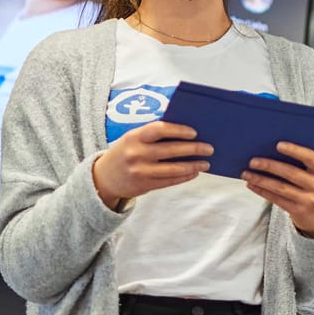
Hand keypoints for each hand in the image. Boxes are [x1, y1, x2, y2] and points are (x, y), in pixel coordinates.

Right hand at [92, 121, 212, 208]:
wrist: (104, 178)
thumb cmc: (125, 152)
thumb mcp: (132, 139)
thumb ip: (153, 135)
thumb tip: (186, 134)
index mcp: (134, 137)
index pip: (159, 129)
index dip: (178, 130)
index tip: (194, 132)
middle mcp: (136, 154)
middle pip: (170, 150)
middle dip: (193, 149)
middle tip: (209, 148)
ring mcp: (140, 172)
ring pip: (173, 169)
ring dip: (193, 166)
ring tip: (205, 163)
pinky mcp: (144, 185)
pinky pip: (169, 181)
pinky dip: (184, 177)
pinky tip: (194, 172)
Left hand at [243, 142, 313, 236]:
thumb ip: (302, 163)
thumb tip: (271, 151)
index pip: (311, 158)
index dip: (295, 151)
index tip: (277, 145)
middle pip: (291, 173)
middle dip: (269, 166)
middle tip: (252, 161)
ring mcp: (310, 201)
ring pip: (280, 188)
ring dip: (261, 180)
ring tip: (246, 173)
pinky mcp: (298, 211)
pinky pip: (276, 199)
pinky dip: (262, 191)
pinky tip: (252, 185)